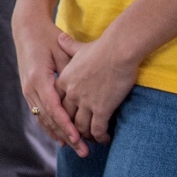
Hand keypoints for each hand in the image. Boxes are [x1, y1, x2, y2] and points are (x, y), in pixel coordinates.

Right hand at [12, 18, 85, 156]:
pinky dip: (50, 126)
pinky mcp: (28, 90)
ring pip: (42, 119)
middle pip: (49, 119)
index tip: (79, 139)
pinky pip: (38, 113)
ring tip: (75, 148)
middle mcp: (30, 87)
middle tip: (83, 151)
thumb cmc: (47, 36)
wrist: (27, 27)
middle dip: (66, 136)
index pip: (54, 109)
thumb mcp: (62, 50)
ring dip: (58, 134)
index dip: (67, 126)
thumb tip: (86, 91)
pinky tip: (60, 137)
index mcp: (38, 78)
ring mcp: (27, 90)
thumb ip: (71, 71)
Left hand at [52, 30, 138, 144]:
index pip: (56, 104)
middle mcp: (71, 94)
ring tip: (93, 138)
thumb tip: (60, 37)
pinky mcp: (102, 109)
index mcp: (64, 81)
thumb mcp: (79, 47)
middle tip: (78, 136)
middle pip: (66, 119)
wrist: (119, 50)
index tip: (67, 121)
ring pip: (81, 128)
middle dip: (71, 129)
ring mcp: (85, 102)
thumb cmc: (103, 47)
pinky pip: (98, 130)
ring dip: (86, 136)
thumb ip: (68, 46)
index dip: (61, 114)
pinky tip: (106, 138)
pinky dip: (101, 137)